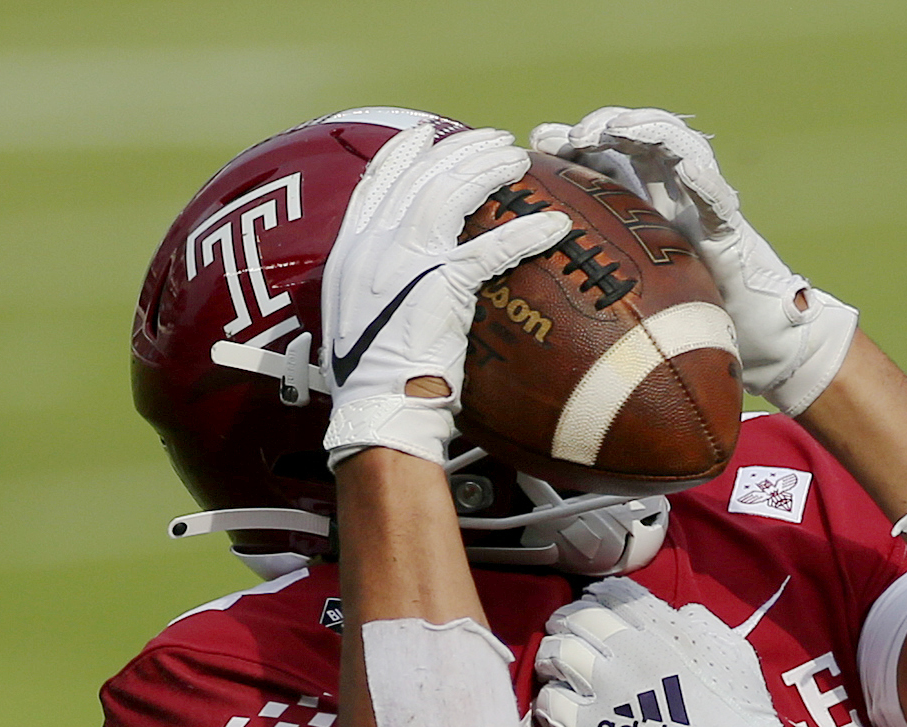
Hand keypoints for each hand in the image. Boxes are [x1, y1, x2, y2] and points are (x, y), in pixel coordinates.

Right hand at [322, 122, 572, 465]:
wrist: (377, 410)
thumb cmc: (373, 380)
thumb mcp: (358, 318)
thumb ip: (376, 284)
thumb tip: (402, 277)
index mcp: (351, 249)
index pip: (377, 181)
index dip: (406, 152)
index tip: (428, 135)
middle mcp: (374, 244)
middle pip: (422, 174)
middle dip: (461, 150)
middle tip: (494, 141)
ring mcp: (406, 259)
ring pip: (452, 192)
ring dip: (489, 169)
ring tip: (518, 159)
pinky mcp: (443, 283)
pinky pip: (492, 247)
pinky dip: (527, 233)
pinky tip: (555, 225)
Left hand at [530, 107, 858, 414]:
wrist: (753, 346)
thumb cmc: (689, 329)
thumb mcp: (627, 299)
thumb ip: (594, 282)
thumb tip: (528, 291)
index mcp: (641, 209)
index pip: (606, 158)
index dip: (573, 142)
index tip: (541, 145)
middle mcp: (671, 199)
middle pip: (636, 140)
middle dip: (602, 126)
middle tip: (570, 136)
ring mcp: (701, 208)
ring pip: (676, 146)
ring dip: (646, 130)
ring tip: (616, 130)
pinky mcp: (729, 229)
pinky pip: (715, 195)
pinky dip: (700, 176)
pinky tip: (683, 164)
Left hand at [534, 577, 814, 726]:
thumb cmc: (743, 715)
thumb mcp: (734, 650)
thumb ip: (702, 623)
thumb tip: (677, 613)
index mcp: (663, 627)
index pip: (614, 593)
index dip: (597, 597)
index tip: (594, 609)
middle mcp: (630, 649)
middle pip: (576, 616)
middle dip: (566, 622)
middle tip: (567, 636)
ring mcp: (608, 688)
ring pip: (556, 652)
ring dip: (550, 655)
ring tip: (553, 666)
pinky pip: (551, 702)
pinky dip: (547, 699)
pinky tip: (555, 703)